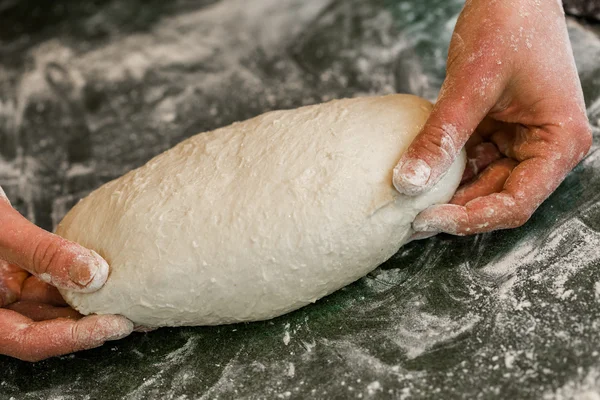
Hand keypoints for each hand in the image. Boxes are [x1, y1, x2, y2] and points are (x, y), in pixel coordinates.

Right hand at [0, 187, 132, 361]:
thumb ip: (43, 253)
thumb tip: (96, 273)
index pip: (30, 340)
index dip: (74, 337)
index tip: (115, 326)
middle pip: (48, 328)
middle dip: (93, 325)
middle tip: (138, 317)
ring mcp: (9, 292)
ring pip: (55, 306)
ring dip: (93, 303)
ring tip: (134, 299)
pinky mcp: (22, 273)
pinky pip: (55, 282)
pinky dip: (82, 279)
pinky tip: (112, 275)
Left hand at [393, 0, 591, 234]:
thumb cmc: (508, 24)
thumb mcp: (471, 85)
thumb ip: (441, 136)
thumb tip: (407, 184)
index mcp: (558, 143)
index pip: (516, 202)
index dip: (470, 218)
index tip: (426, 219)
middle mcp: (544, 148)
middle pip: (497, 198)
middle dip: (454, 211)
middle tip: (408, 220)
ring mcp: (520, 140)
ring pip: (481, 184)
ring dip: (447, 195)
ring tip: (407, 206)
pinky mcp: (497, 131)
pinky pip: (470, 162)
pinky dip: (445, 171)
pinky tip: (416, 177)